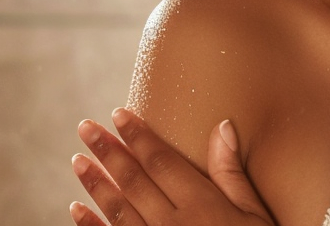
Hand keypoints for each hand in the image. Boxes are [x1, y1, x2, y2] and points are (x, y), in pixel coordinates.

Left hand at [71, 108, 274, 225]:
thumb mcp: (254, 214)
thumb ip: (232, 172)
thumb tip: (222, 125)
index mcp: (200, 205)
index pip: (161, 161)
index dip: (139, 136)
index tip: (119, 114)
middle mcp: (172, 225)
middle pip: (134, 181)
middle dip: (108, 151)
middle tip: (85, 127)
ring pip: (118, 211)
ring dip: (96, 184)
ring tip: (78, 159)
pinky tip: (76, 209)